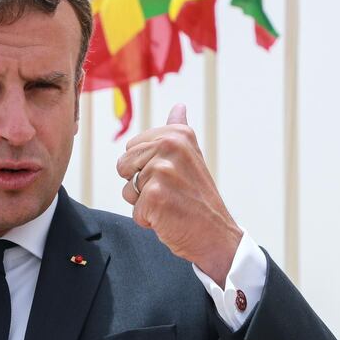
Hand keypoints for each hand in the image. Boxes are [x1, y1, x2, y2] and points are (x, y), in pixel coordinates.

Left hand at [117, 104, 241, 288]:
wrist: (216, 234)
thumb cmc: (198, 196)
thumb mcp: (191, 156)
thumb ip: (179, 129)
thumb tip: (179, 106)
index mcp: (177, 133)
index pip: (131, 146)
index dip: (146, 166)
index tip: (173, 175)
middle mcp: (170, 146)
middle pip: (123, 164)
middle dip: (140, 183)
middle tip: (170, 191)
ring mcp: (162, 170)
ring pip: (127, 186)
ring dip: (143, 202)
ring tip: (169, 203)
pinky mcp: (154, 195)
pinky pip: (133, 208)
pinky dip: (147, 219)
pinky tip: (169, 217)